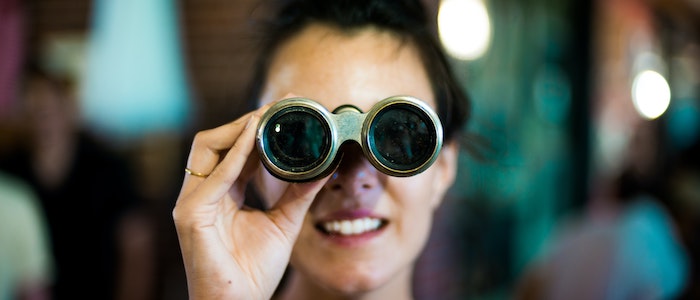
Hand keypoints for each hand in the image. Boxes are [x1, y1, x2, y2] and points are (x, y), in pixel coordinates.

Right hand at [173, 103, 327, 299]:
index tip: (284, 112)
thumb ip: (299, 194)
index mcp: (220, 195)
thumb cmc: (253, 271)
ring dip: (237, 129)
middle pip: (214, 142)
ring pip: (207, 148)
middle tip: (278, 107)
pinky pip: (213, 177)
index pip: (233, 150)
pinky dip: (235, 154)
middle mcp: (201, 194)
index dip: (255, 128)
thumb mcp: (283, 223)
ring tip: (266, 115)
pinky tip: (254, 136)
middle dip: (244, 121)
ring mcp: (191, 203)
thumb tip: (325, 167)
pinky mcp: (190, 216)